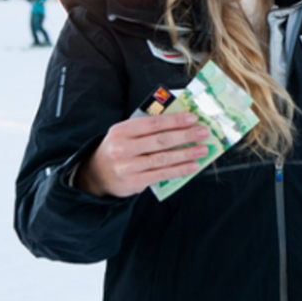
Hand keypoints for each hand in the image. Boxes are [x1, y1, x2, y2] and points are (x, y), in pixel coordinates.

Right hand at [76, 113, 209, 197]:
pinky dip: (179, 170)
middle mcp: (123, 148)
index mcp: (122, 130)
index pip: (153, 123)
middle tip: (204, 133)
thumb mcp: (127, 133)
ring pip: (162, 159)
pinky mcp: (134, 182)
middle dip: (185, 136)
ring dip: (186, 154)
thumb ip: (148, 128)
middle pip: (160, 141)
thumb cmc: (121, 148)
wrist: (97, 174)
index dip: (174, 121)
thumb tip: (182, 122)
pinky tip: (193, 166)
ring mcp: (128, 166)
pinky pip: (161, 174)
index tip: (193, 118)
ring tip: (203, 150)